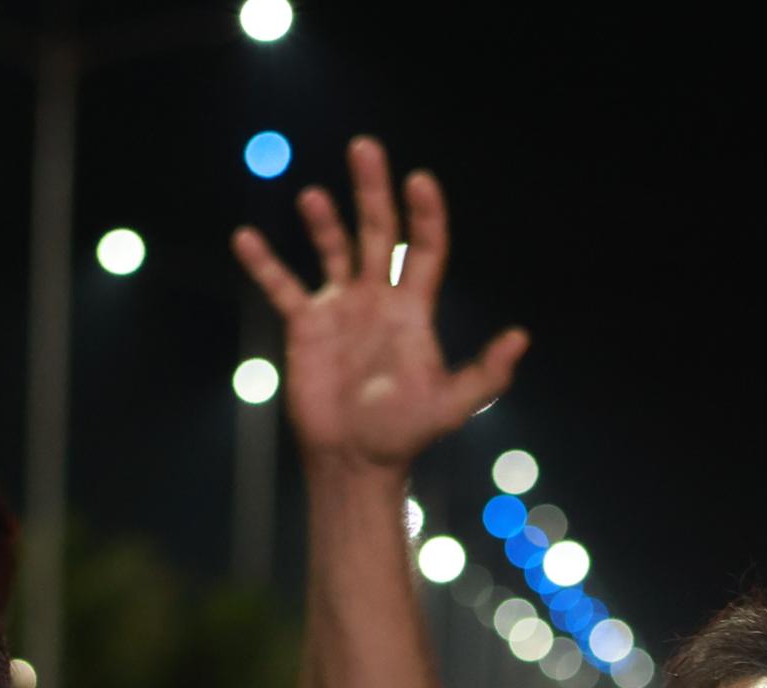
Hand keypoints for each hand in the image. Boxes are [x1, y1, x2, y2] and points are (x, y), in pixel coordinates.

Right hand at [234, 137, 527, 477]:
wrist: (354, 460)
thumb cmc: (404, 434)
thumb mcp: (451, 405)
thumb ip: (485, 373)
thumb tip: (521, 337)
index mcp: (413, 310)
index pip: (423, 248)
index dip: (424, 214)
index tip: (419, 180)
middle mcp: (377, 299)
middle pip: (377, 231)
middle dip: (372, 190)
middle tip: (365, 147)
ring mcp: (341, 308)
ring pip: (332, 248)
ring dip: (323, 219)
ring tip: (312, 195)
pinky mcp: (306, 325)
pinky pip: (282, 286)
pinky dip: (264, 263)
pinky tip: (245, 238)